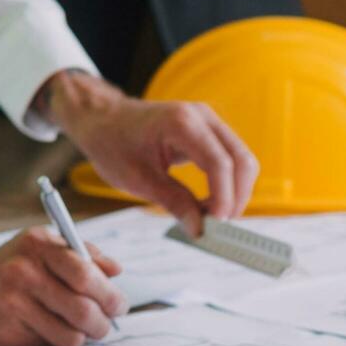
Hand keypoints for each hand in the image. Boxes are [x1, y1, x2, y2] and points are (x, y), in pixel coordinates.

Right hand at [0, 217, 126, 345]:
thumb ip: (82, 253)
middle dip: (103, 322)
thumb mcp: (42, 246)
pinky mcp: (8, 329)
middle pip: (82, 308)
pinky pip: (51, 344)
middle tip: (106, 325)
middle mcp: (25, 272)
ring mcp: (14, 302)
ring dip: (85, 337)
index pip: (84, 272)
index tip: (119, 305)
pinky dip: (62, 342)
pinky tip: (56, 332)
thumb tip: (116, 271)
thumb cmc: (12, 266)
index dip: (108, 293)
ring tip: (83, 331)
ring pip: (71, 333)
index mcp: (39, 245)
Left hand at [38, 70, 257, 236]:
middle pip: (242, 160)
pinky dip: (227, 183)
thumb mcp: (137, 179)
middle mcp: (202, 116)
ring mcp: (208, 121)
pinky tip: (208, 204)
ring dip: (234, 192)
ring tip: (210, 218)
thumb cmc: (113, 144)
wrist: (103, 119)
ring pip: (242, 160)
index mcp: (181, 123)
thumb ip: (173, 202)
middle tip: (218, 227)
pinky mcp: (209, 130)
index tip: (216, 226)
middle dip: (236, 197)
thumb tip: (200, 229)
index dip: (223, 198)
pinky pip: (231, 158)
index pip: (220, 163)